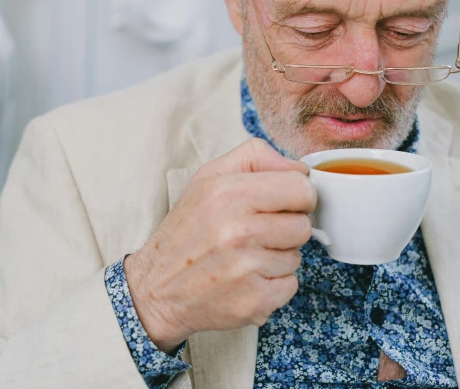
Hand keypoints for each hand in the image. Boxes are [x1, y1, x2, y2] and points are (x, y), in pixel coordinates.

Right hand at [124, 139, 316, 351]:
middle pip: (302, 225)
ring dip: (277, 257)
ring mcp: (246, 269)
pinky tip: (245, 279)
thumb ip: (254, 158)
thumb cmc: (186, 231)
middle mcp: (237, 231)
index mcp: (228, 193)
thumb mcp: (207, 178)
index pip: (300, 188)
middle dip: (285, 228)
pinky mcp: (254, 302)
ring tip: (243, 257)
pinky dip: (272, 284)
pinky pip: (290, 285)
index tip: (280, 203)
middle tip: (255, 233)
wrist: (156, 289)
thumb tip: (300, 169)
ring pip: (297, 256)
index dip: (296, 195)